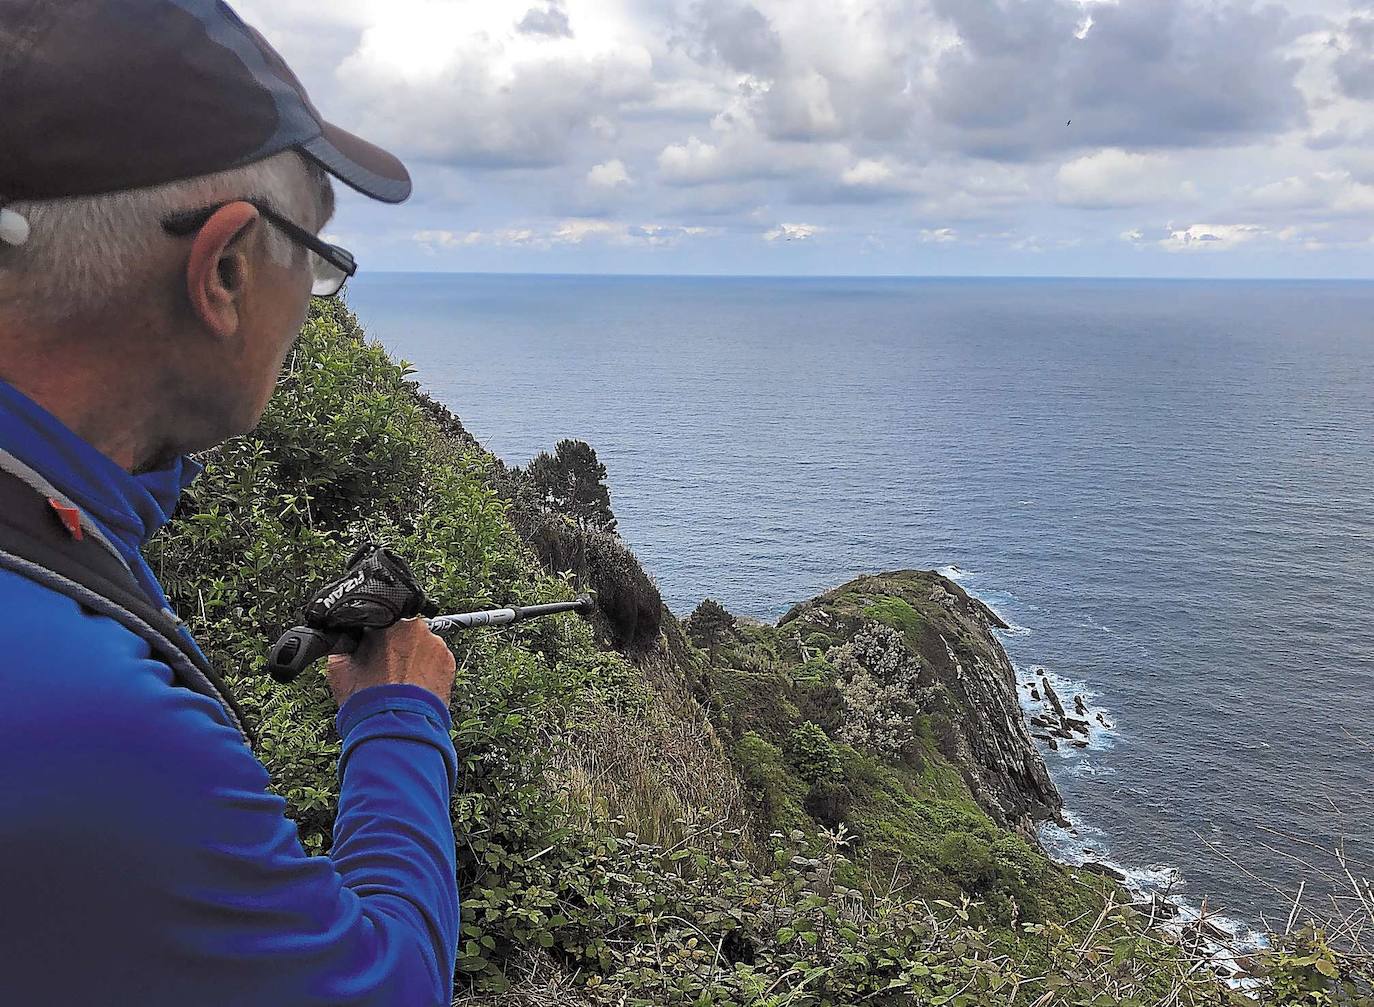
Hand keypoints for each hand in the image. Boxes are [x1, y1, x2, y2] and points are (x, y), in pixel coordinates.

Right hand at [325, 617, 455, 708]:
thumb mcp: (339, 668)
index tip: (374, 655)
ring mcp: (435, 643)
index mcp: (386, 623)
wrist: (395, 726)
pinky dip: (430, 670)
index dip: (375, 642)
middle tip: (388, 670)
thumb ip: (345, 646)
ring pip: (422, 646)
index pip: (379, 624)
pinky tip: (417, 686)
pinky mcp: (449, 661)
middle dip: (397, 648)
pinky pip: (437, 660)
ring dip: (415, 658)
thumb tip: (349, 641)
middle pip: (404, 633)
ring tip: (404, 682)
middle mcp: (414, 627)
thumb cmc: (368, 699)